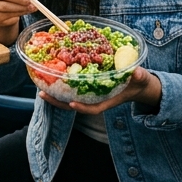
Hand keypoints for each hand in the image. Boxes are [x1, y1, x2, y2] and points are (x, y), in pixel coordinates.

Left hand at [40, 68, 158, 114]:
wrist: (137, 83)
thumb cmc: (139, 82)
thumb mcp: (141, 79)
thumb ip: (139, 76)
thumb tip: (137, 72)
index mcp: (108, 100)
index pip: (93, 108)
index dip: (82, 108)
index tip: (71, 104)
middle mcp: (97, 99)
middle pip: (75, 105)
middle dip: (59, 102)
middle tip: (43, 94)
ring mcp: (91, 94)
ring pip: (70, 98)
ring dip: (56, 95)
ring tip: (40, 89)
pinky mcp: (88, 88)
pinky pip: (73, 89)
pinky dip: (62, 85)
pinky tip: (51, 78)